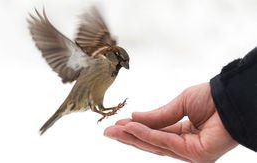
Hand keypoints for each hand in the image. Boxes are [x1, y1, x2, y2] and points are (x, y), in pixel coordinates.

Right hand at [104, 83, 237, 161]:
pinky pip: (165, 143)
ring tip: (113, 130)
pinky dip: (146, 135)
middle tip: (107, 131)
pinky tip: (131, 128)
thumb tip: (135, 118)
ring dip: (132, 137)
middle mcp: (185, 146)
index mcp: (182, 134)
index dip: (135, 130)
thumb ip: (158, 116)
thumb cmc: (211, 99)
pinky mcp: (195, 155)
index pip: (154, 135)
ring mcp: (190, 153)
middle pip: (151, 144)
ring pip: (155, 145)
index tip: (117, 124)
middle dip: (128, 137)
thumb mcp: (179, 105)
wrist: (232, 97)